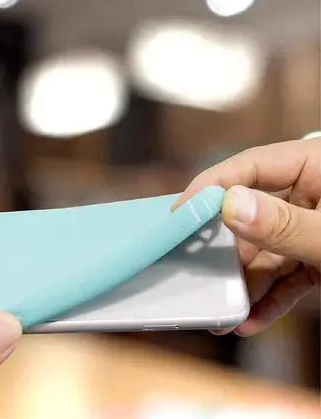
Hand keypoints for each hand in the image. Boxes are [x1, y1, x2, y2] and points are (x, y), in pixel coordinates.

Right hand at [173, 139, 320, 336]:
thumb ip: (286, 223)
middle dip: (226, 254)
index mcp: (316, 166)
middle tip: (196, 274)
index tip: (178, 213)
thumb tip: (229, 206)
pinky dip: (271, 298)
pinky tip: (251, 320)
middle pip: (251, 217)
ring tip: (224, 313)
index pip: (249, 167)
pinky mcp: (319, 257)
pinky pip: (288, 276)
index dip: (210, 187)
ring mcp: (313, 226)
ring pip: (266, 253)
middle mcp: (310, 194)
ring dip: (245, 286)